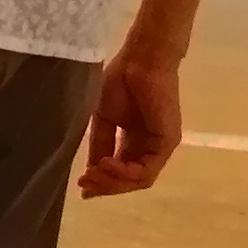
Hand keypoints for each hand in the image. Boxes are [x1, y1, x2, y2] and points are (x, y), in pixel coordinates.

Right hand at [79, 41, 183, 195]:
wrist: (140, 61)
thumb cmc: (120, 82)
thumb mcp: (103, 119)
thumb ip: (101, 145)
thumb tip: (90, 170)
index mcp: (134, 142)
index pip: (121, 172)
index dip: (102, 182)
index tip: (80, 186)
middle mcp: (149, 148)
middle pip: (130, 181)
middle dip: (105, 186)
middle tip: (84, 183)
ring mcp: (160, 147)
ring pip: (139, 180)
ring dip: (113, 183)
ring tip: (92, 174)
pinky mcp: (167, 143)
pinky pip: (147, 170)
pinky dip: (125, 173)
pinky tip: (107, 164)